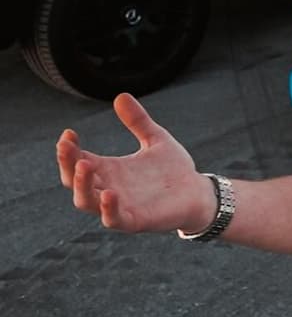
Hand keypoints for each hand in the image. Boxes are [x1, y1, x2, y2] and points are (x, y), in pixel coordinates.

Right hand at [56, 93, 212, 233]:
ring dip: (81, 185)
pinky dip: (108, 209)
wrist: (199, 192)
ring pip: (86, 202)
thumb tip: (120, 95)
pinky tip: (110, 193)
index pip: (76, 160)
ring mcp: (119, 206)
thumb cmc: (174, 169)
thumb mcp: (156, 139)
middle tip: (66, 146)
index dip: (68, 148)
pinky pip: (113, 220)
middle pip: (73, 180)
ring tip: (85, 164)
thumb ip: (138, 121)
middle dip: (66, 164)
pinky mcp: (135, 221)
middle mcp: (108, 187)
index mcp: (109, 169)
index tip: (69, 132)